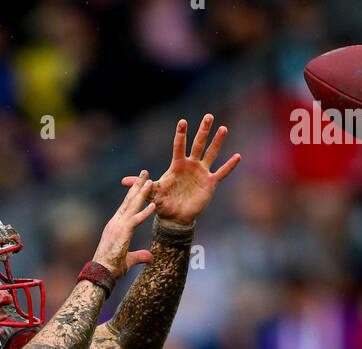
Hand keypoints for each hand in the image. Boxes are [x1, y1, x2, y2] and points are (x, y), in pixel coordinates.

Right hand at [92, 170, 155, 280]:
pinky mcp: (122, 233)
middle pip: (128, 201)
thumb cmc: (111, 268)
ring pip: (132, 206)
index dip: (133, 195)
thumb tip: (151, 257)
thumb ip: (140, 256)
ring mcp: (118, 227)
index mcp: (115, 226)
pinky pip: (135, 221)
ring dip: (142, 193)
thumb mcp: (129, 261)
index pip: (125, 207)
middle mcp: (115, 223)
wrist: (101, 273)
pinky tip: (153, 205)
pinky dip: (145, 213)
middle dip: (137, 186)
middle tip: (144, 173)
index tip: (139, 184)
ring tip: (150, 180)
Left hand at [122, 115, 239, 225]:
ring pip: (211, 154)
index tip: (182, 121)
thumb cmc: (164, 203)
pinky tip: (237, 156)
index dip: (181, 135)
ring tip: (223, 128)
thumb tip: (123, 181)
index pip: (179, 146)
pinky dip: (229, 166)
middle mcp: (191, 165)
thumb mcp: (152, 193)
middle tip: (208, 116)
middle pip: (198, 144)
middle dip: (203, 131)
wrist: (176, 218)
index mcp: (177, 165)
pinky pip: (221, 172)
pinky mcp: (210, 183)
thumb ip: (142, 185)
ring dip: (217, 142)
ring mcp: (201, 173)